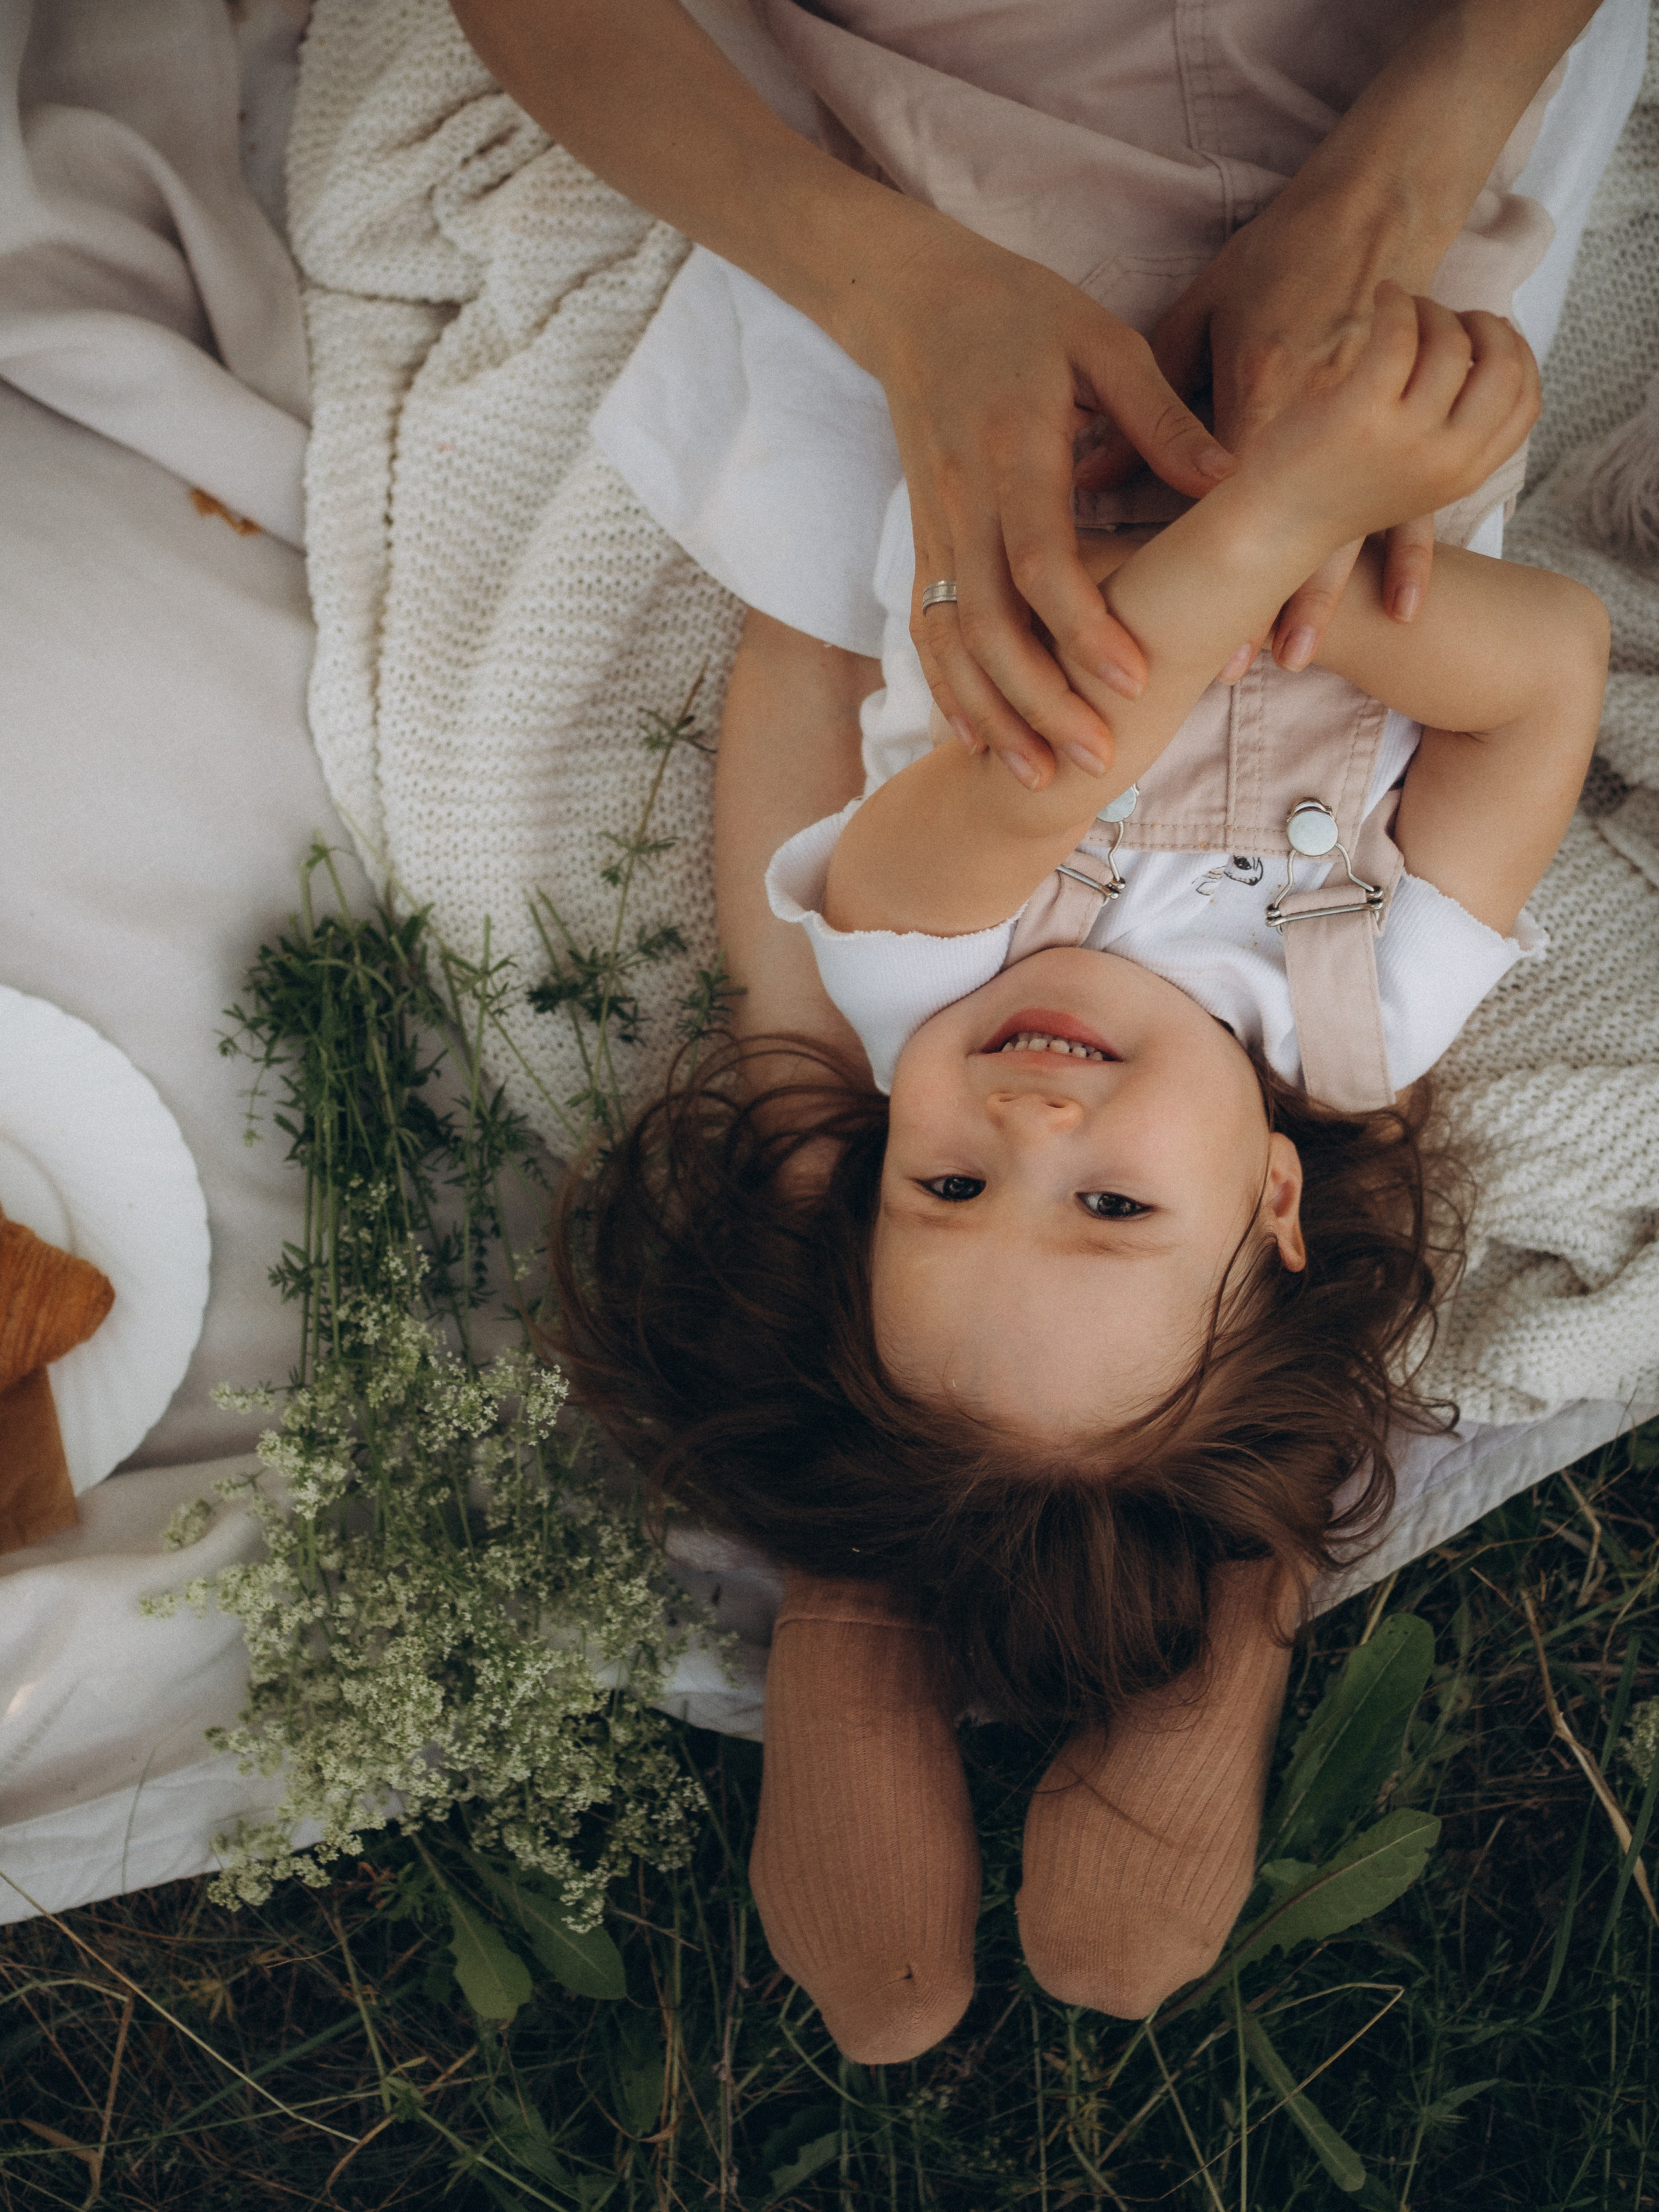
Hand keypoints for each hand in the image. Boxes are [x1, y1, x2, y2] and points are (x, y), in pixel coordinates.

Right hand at [861, 226, 1234, 789]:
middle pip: (989, 625)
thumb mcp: (1103, 343)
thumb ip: (1163, 417)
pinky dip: (947, 690)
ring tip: (1036, 778)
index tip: (1131, 679)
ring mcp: (933, 527)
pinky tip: (973, 741)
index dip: (1084, 626)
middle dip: (1041, 701)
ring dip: (990, 716)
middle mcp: (964, 501)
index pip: (1042, 560)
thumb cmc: (1022, 313)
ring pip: (949, 642)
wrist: (913, 299)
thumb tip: (1231, 481)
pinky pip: (925, 630)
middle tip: (1098, 760)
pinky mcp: (920, 541)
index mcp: (1015, 452)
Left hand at [1122, 168, 1503, 672]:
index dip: (1189, 555)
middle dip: (1248, 601)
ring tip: (1296, 658)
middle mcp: (1310, 416)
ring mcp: (1366, 422)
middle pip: (1277, 526)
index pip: (1215, 492)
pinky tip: (1403, 614)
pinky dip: (1407, 559)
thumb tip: (1086, 475)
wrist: (1375, 203)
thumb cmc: (1274, 259)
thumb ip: (1145, 400)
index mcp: (1254, 390)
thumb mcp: (1197, 316)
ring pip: (1340, 528)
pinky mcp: (1404, 422)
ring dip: (1317, 599)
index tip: (1158, 597)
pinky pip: (1409, 503)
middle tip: (1222, 670)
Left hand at [1230, 284, 1539, 561]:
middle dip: (1483, 324)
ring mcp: (1405, 438)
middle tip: (1446, 313)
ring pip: (1450, 343)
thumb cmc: (1334, 490)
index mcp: (1463, 474)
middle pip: (1502, 366)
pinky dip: (1395, 303)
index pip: (1527, 400)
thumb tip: (1491, 364)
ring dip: (1431, 309)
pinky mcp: (1361, 414)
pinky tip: (1381, 294)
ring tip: (1401, 307)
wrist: (1271, 529)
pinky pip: (1399, 334)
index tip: (1487, 333)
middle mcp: (1445, 460)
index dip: (1517, 354)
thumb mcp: (1414, 476)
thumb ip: (1454, 436)